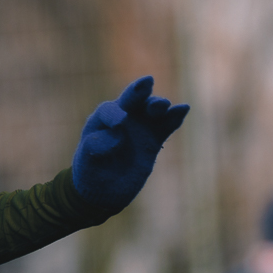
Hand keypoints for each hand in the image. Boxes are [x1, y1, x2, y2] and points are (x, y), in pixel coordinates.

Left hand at [72, 76, 188, 211]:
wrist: (105, 190)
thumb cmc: (91, 173)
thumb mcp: (88, 162)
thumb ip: (97, 146)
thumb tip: (116, 136)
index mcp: (100, 121)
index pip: (108, 110)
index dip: (114, 114)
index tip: (120, 123)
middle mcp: (120, 118)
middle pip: (131, 100)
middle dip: (138, 92)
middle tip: (147, 82)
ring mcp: (138, 126)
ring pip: (150, 109)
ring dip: (157, 104)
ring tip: (164, 105)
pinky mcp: (153, 137)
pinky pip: (166, 124)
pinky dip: (174, 116)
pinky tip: (183, 109)